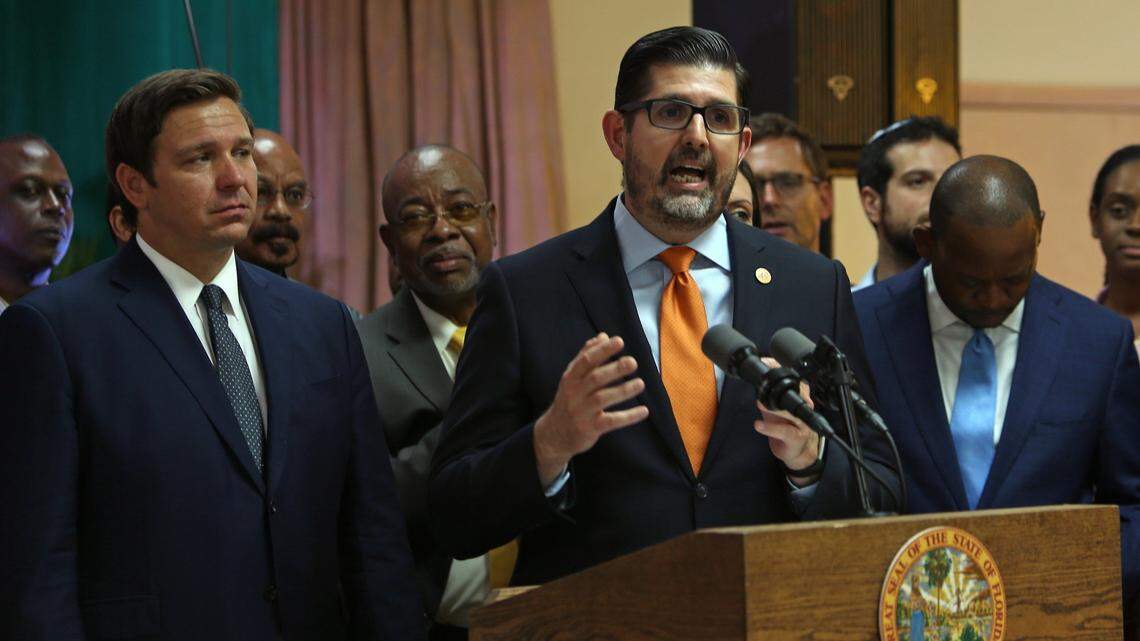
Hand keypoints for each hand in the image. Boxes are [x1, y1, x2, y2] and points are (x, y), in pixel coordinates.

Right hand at [533, 333, 648, 485]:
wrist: (553, 434)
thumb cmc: (568, 400)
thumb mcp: (572, 378)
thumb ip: (586, 356)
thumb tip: (603, 335)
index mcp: (571, 378)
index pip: (586, 361)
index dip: (602, 350)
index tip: (619, 341)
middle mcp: (574, 393)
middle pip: (595, 378)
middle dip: (614, 369)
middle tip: (633, 362)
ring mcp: (581, 411)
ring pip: (602, 398)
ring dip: (623, 390)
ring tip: (641, 383)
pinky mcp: (590, 428)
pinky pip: (611, 421)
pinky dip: (628, 416)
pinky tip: (644, 411)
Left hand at [753, 357, 821, 485]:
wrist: (796, 451)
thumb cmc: (786, 426)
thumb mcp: (776, 408)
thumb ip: (768, 394)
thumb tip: (755, 378)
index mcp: (800, 397)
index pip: (794, 380)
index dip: (781, 370)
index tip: (766, 363)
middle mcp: (803, 409)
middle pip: (796, 394)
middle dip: (780, 389)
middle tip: (762, 384)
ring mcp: (801, 424)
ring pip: (790, 413)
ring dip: (774, 408)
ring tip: (760, 403)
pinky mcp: (796, 438)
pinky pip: (784, 432)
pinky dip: (770, 428)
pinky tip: (758, 425)